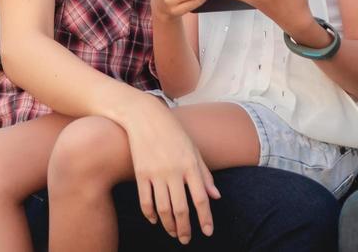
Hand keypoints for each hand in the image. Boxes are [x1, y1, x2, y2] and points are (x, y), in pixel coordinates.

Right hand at [120, 93, 220, 241]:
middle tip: (186, 240)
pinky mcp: (141, 174)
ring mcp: (156, 173)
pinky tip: (155, 221)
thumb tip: (216, 197)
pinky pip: (145, 201)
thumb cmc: (173, 133)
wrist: (145, 117)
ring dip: (169, 225)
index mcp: (190, 165)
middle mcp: (174, 171)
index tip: (208, 232)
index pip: (201, 198)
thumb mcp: (193, 150)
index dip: (205, 218)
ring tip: (173, 233)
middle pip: (181, 208)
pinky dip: (150, 215)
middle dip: (185, 228)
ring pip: (163, 209)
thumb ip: (205, 174)